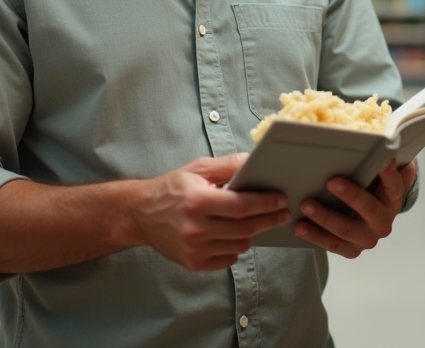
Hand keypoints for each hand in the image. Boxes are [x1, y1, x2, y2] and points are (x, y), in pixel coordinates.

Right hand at [134, 154, 290, 271]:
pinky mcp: (193, 263)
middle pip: (245, 229)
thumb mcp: (197, 168)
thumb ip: (227, 165)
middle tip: (283, 213)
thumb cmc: (172, 188)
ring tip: (255, 222)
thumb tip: (253, 160)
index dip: (266, 203)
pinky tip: (233, 235)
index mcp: (197, 201)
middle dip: (269, 220)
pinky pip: (228, 259)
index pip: (242, 205)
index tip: (281, 199)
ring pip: (240, 245)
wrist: (142, 214)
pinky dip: (236, 248)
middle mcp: (195, 228)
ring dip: (252, 234)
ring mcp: (194, 249)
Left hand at [295, 159, 417, 258]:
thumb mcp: (378, 173)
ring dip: (324, 217)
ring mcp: (367, 238)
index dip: (388, 174)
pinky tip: (300, 227)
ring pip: (346, 229)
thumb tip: (378, 139)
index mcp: (391, 200)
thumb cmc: (370, 188)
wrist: (371, 217)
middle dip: (350, 195)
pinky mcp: (351, 249)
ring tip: (305, 205)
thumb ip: (379, 159)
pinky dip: (315, 236)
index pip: (394, 186)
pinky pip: (332, 245)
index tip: (384, 160)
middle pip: (368, 209)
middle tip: (331, 182)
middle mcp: (382, 221)